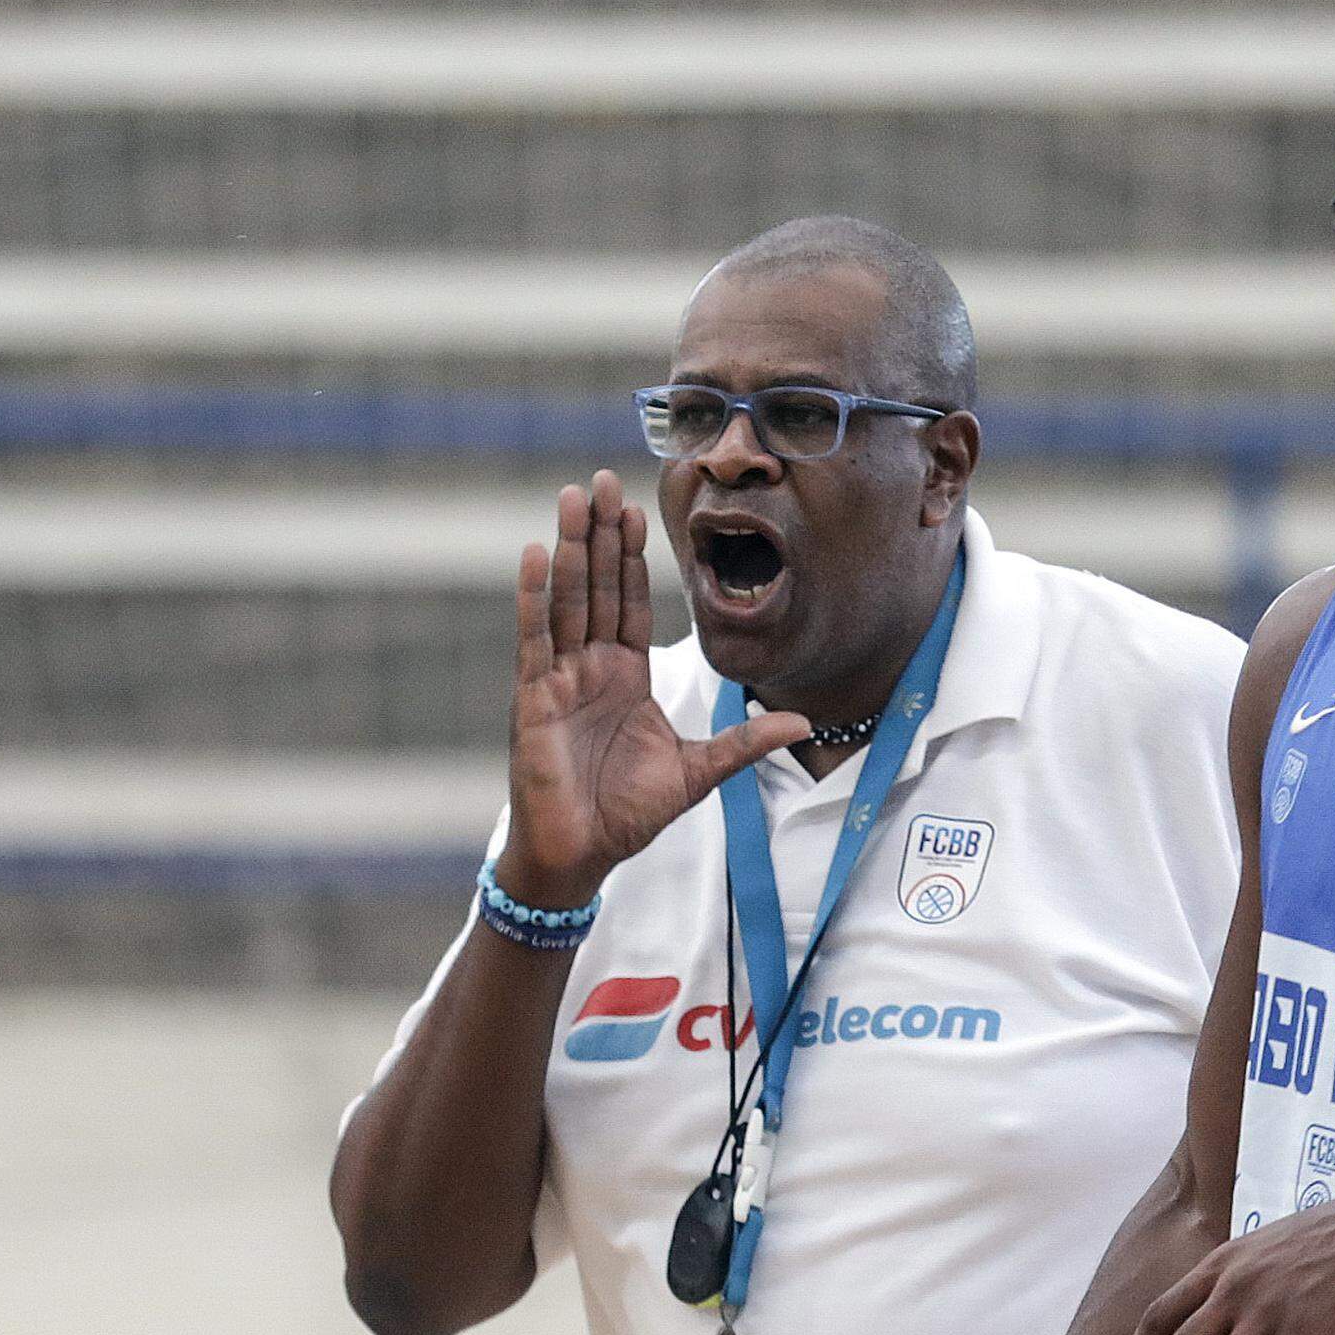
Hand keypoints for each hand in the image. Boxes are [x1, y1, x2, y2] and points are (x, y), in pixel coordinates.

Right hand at [498, 470, 806, 908]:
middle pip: (599, 587)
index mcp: (627, 676)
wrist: (582, 855)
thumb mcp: (697, 772)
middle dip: (602, 535)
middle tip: (603, 479)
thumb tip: (801, 723)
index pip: (632, 603)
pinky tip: (537, 553)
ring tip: (574, 497)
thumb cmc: (627, 814)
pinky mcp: (534, 698)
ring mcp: (560, 678)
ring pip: (568, 599)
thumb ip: (743, 743)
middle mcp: (591, 667)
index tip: (639, 509)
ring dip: (572, 548)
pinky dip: (534, 596)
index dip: (635, 557)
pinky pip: (534, 638)